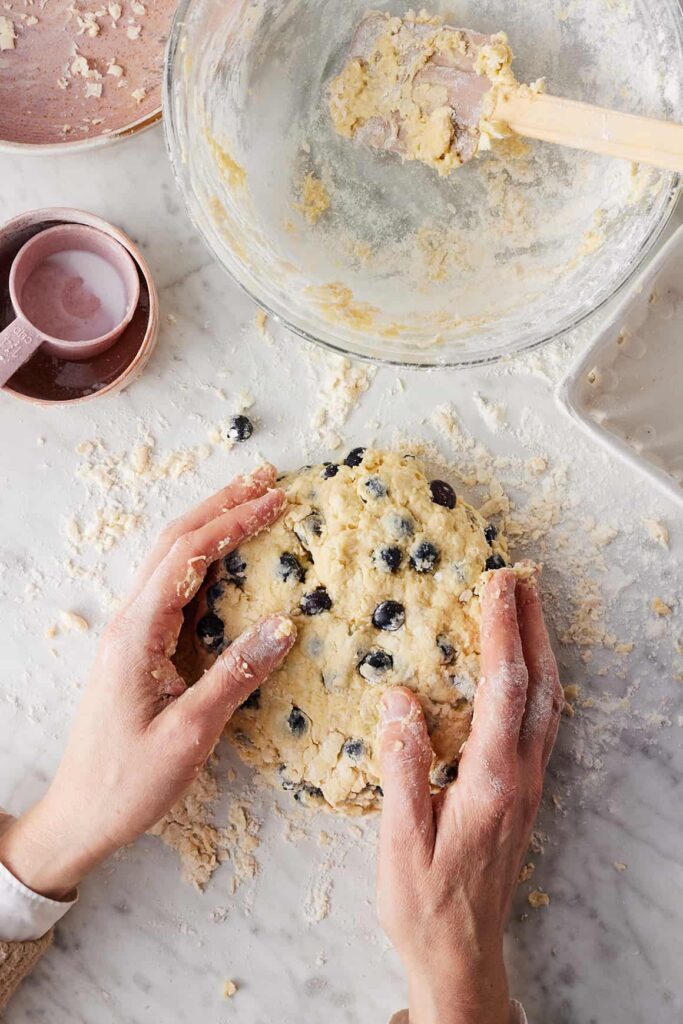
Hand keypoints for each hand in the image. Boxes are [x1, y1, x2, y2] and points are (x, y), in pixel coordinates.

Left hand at [0, 465, 295, 900]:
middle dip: (221, 506)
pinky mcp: (140, 650)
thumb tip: (284, 624)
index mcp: (137, 633)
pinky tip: (231, 563)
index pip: (187, 556)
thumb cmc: (128, 782)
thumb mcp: (189, 733)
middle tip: (266, 479)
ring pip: (173, 562)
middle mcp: (131, 622)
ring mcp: (133, 634)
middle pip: (175, 544)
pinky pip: (176, 592)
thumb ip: (236, 675)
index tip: (275, 501)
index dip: (232, 522)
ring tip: (253, 504)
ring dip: (212, 528)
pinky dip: (206, 564)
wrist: (79, 816)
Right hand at [377, 569, 562, 1023]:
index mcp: (489, 780)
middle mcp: (520, 775)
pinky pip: (543, 723)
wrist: (462, 954)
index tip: (495, 582)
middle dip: (531, 624)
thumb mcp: (398, 838)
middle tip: (520, 577)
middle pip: (539, 684)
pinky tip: (527, 672)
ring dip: (542, 649)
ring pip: (549, 702)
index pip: (502, 687)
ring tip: (528, 609)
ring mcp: (529, 784)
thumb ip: (402, 765)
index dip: (500, 629)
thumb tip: (400, 699)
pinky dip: (539, 682)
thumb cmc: (423, 902)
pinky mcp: (525, 793)